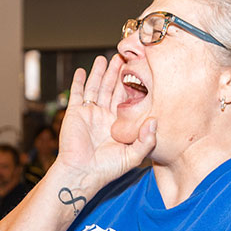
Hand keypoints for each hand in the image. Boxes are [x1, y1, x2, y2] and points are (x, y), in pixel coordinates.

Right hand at [54, 55, 155, 188]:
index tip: (138, 69)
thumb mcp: (133, 156)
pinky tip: (81, 71)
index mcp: (119, 124)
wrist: (82, 173)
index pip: (127, 98)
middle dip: (116, 73)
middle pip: (112, 88)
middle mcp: (105, 116)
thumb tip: (155, 120)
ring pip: (95, 87)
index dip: (132, 84)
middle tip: (122, 56)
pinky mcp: (75, 113)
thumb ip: (146, 140)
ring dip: (99, 73)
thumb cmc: (107, 169)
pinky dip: (78, 82)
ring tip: (104, 58)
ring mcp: (90, 114)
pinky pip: (77, 94)